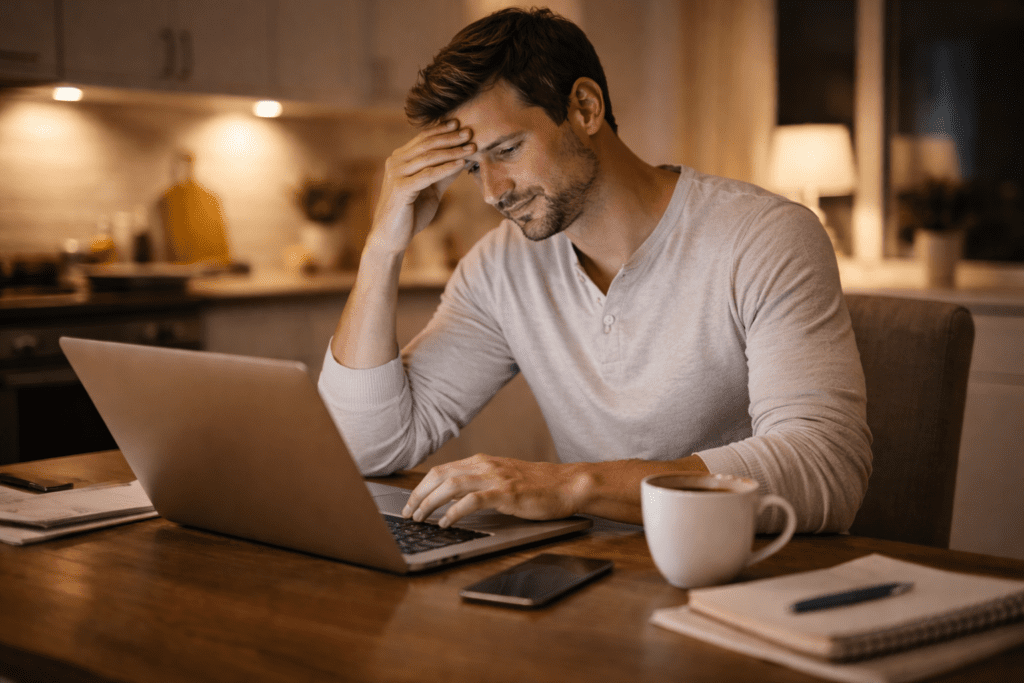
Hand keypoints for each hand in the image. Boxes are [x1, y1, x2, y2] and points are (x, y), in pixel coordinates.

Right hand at [369, 120, 475, 254]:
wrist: (391, 237)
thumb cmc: (410, 213)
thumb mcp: (431, 190)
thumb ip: (443, 174)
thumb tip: (462, 159)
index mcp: (400, 159)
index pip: (422, 139)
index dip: (441, 130)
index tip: (459, 123)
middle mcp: (395, 163)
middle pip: (426, 144)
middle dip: (450, 137)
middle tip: (469, 131)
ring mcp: (396, 174)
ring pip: (429, 157)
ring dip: (452, 151)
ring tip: (470, 146)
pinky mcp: (401, 188)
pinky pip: (428, 175)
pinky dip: (446, 168)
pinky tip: (461, 164)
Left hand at [402, 454, 589, 527]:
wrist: (567, 485)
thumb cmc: (537, 486)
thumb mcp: (502, 480)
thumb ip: (478, 484)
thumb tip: (451, 499)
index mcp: (482, 462)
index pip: (441, 470)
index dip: (421, 487)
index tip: (410, 503)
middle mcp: (485, 466)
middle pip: (440, 475)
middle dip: (419, 495)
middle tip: (408, 513)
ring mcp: (496, 478)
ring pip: (452, 485)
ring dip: (431, 502)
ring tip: (421, 518)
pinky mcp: (506, 493)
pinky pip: (473, 500)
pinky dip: (455, 511)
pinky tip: (446, 522)